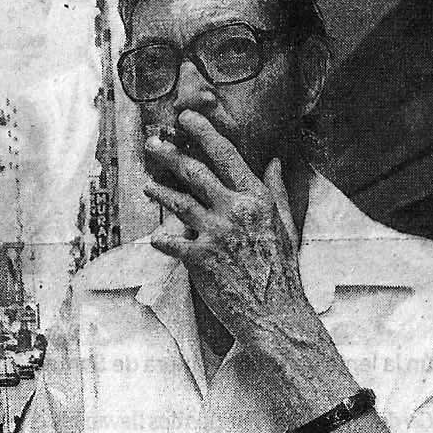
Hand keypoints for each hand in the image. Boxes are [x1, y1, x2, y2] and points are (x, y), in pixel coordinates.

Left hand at [141, 111, 311, 346]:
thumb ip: (276, 189)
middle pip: (195, 172)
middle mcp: (235, 211)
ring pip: (178, 202)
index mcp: (257, 199)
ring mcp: (215, 234)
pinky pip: (171, 242)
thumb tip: (274, 160)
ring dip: (158, 190)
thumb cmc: (281, 270)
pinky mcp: (199, 259)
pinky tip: (155, 239)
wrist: (275, 314)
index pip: (227, 155)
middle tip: (152, 143)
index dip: (204, 133)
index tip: (187, 118)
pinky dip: (160, 240)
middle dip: (169, 154)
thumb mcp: (285, 224)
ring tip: (146, 183)